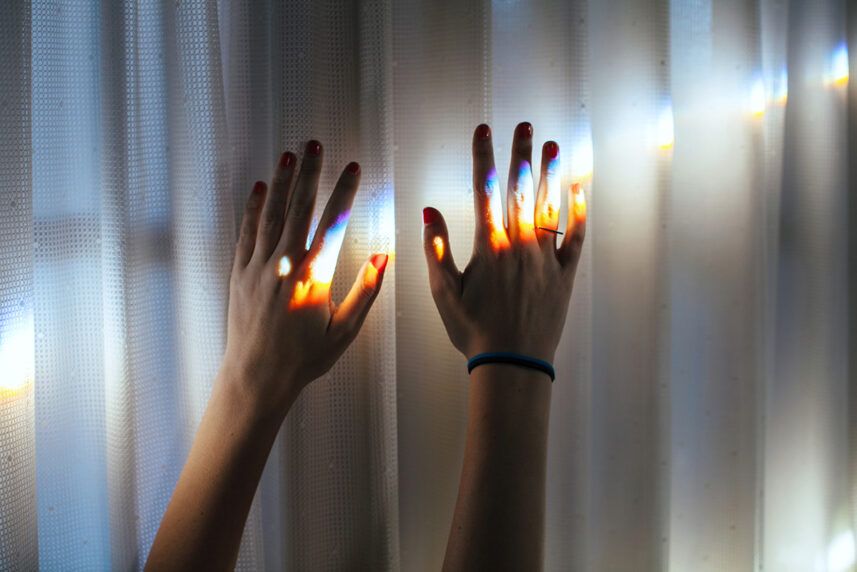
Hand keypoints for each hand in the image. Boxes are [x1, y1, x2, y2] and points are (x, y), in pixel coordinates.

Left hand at [222, 141, 388, 415]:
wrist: (257, 377)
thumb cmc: (304, 358)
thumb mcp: (345, 330)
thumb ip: (366, 291)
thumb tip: (382, 256)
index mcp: (314, 277)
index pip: (333, 224)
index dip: (344, 192)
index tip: (353, 169)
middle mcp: (284, 265)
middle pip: (299, 208)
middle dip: (309, 173)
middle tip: (315, 145)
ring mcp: (259, 267)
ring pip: (271, 214)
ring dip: (281, 182)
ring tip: (289, 155)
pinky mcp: (240, 274)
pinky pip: (246, 232)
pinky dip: (253, 208)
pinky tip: (259, 188)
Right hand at [422, 122, 585, 362]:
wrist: (513, 362)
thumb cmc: (473, 329)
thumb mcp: (443, 292)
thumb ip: (436, 248)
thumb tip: (428, 210)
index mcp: (488, 247)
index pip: (484, 190)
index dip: (483, 157)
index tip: (483, 130)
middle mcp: (519, 245)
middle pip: (519, 190)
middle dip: (521, 154)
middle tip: (525, 125)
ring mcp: (545, 258)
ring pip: (548, 207)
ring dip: (550, 174)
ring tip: (553, 146)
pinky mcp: (565, 274)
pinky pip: (575, 237)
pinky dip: (579, 213)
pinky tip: (579, 189)